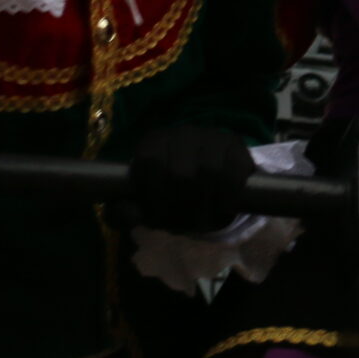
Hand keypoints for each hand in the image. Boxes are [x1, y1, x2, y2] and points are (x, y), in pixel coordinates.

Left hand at [130, 124, 257, 233]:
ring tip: (202, 219)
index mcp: (153, 142)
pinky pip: (232, 172)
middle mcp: (181, 133)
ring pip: (208, 172)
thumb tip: (128, 213)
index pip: (149, 164)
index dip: (153, 196)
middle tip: (182, 224)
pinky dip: (227, 195)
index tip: (158, 217)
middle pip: (179, 173)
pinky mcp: (234, 143)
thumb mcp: (143, 205)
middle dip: (180, 206)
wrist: (211, 179)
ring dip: (205, 204)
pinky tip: (223, 206)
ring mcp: (209, 135)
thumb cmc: (170, 193)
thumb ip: (125, 213)